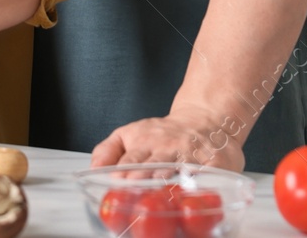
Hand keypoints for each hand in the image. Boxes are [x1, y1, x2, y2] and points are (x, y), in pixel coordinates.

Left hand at [90, 105, 246, 170]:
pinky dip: (200, 181)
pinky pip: (207, 174)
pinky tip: (194, 188)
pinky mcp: (213, 162)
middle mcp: (166, 148)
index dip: (123, 171)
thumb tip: (94, 169)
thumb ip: (108, 150)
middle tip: (133, 185)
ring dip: (168, 177)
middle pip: (152, 164)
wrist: (204, 119)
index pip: (130, 159)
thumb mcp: (130, 133)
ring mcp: (190, 154)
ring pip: (178, 167)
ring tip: (159, 185)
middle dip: (143, 175)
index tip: (116, 181)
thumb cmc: (162, 133)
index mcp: (143, 142)